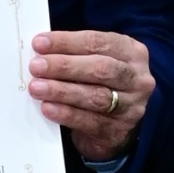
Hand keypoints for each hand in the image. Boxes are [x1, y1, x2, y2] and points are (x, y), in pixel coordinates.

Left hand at [28, 28, 152, 163]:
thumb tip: (40, 51)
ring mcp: (131, 106)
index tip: (39, 43)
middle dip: (64, 66)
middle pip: (100, 68)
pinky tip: (48, 108)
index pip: (99, 42)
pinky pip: (90, 121)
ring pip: (96, 96)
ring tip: (37, 87)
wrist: (115, 129)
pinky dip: (66, 113)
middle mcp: (137, 78)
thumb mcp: (97, 64)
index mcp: (132, 53)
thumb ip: (76, 55)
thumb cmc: (101, 87)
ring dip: (62, 91)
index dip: (67, 42)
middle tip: (36, 66)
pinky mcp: (118, 130)